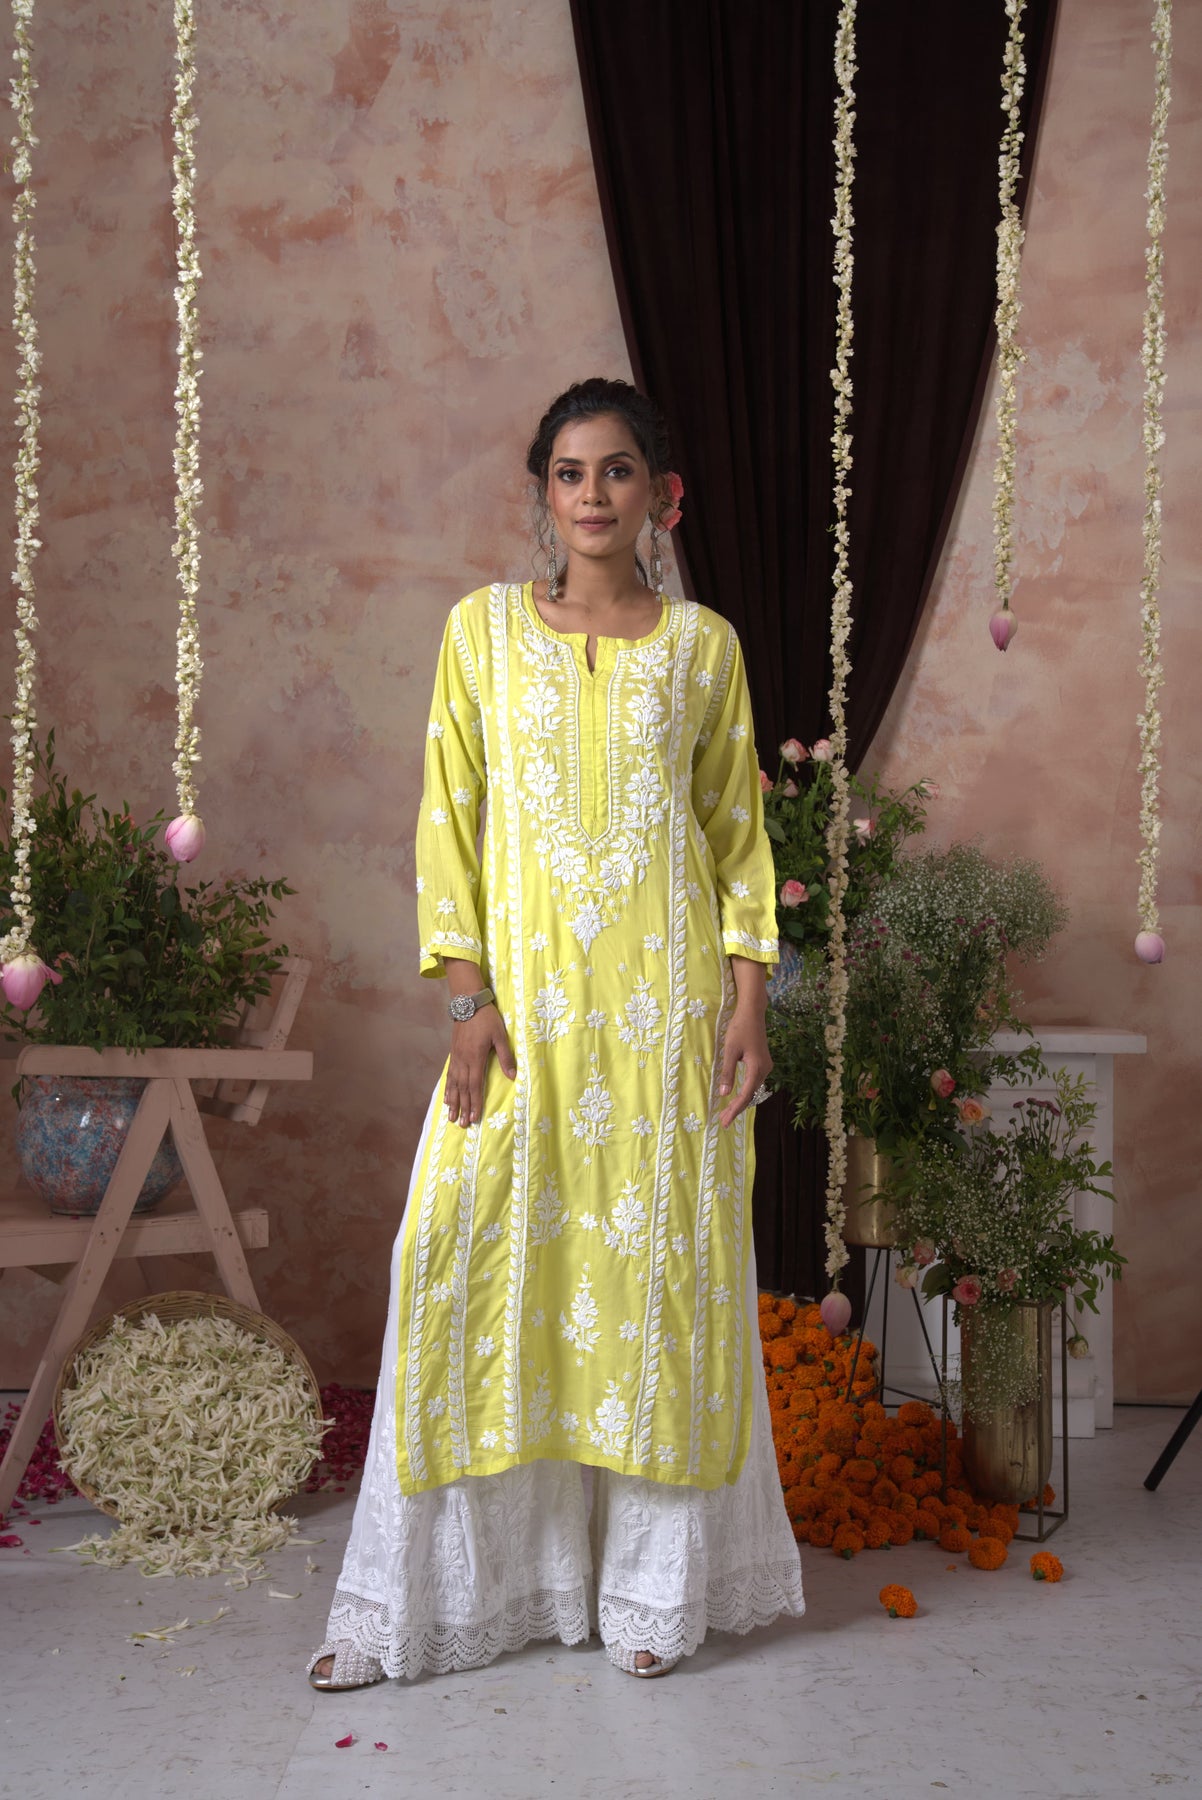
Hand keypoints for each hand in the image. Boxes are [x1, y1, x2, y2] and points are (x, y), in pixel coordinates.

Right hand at [445, 1006, 516, 1126]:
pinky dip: (448, 1088)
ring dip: (453, 1102)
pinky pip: (449, 1075)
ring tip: (451, 1116)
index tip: (474, 1117)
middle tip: (462, 1125)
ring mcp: (456, 1057)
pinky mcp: (453, 1053)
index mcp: (476, 1057)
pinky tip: (447, 1097)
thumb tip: (512, 1076)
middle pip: (463, 1089)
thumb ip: (506, 1057)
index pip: (475, 1085)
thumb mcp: (500, 1036)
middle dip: (463, 1108)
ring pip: (454, 1084)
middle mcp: (463, 1060)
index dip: (475, 1103)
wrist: (468, 1003)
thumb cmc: (487, 1019)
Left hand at [717, 1003, 771, 1129]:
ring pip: (753, 1089)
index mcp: (757, 1068)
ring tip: (726, 1112)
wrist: (753, 1013)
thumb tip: (724, 1094)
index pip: (745, 1094)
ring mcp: (766, 1066)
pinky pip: (754, 1082)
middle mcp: (765, 1070)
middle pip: (750, 1094)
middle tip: (723, 1121)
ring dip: (741, 1101)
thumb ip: (728, 1073)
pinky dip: (745, 1092)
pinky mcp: (763, 1063)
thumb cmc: (739, 1028)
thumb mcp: (730, 1051)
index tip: (725, 1121)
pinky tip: (737, 1097)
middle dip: (736, 1108)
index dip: (735, 1109)